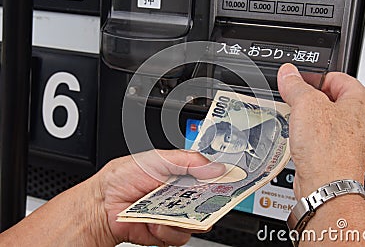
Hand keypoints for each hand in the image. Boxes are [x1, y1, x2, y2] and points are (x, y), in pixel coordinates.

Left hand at [91, 149, 224, 245]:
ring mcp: (174, 215)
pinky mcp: (166, 232)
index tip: (232, 181)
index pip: (210, 177)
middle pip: (209, 201)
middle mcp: (181, 195)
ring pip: (197, 222)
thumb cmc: (123, 177)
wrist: (102, 204)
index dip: (222, 180)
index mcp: (182, 174)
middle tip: (202, 199)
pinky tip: (155, 221)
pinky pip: (180, 236)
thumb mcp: (158, 158)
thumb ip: (189, 160)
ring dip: (182, 218)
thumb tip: (216, 166)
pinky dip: (168, 230)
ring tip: (165, 210)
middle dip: (208, 203)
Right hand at [277, 63, 364, 198]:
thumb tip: (288, 73)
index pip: (337, 77)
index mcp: (364, 102)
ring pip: (330, 119)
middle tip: (296, 103)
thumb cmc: (327, 150)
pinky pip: (328, 138)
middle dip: (312, 100)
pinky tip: (304, 140)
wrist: (326, 186)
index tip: (298, 82)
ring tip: (299, 123)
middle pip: (334, 99)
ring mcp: (357, 141)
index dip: (314, 77)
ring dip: (312, 119)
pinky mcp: (345, 155)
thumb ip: (295, 85)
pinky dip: (315, 136)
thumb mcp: (305, 105)